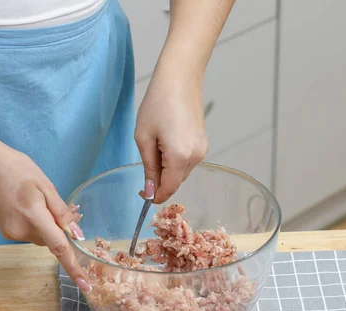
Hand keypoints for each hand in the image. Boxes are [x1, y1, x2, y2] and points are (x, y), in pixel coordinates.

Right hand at [0, 145, 91, 292]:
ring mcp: (10, 233)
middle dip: (60, 229)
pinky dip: (35, 223)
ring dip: (47, 225)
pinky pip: (29, 232)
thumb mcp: (45, 185)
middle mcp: (20, 231)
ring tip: (37, 199)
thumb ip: (61, 212)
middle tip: (60, 204)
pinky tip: (27, 204)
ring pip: (41, 236)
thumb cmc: (16, 168)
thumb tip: (76, 234)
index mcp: (33, 216)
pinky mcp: (5, 231)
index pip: (59, 248)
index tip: (85, 285)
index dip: (74, 267)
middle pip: (51, 240)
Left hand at [134, 69, 207, 202]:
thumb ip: (148, 168)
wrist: (180, 78)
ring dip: (167, 170)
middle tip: (145, 163)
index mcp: (180, 157)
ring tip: (155, 146)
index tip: (141, 193)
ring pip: (182, 172)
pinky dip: (175, 161)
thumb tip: (151, 192)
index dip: (154, 196)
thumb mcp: (144, 137)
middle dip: (160, 181)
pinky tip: (166, 142)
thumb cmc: (157, 103)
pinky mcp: (203, 142)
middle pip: (176, 182)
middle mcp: (196, 157)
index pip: (169, 189)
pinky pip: (187, 161)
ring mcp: (202, 150)